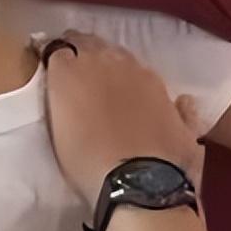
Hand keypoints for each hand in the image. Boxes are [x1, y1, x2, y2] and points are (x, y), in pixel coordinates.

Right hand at [43, 31, 201, 206]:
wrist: (139, 184)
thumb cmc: (85, 160)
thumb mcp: (59, 126)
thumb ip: (63, 94)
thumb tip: (67, 78)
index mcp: (75, 68)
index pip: (62, 46)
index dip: (60, 56)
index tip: (57, 66)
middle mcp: (112, 62)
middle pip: (96, 46)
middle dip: (88, 55)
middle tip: (83, 75)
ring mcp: (147, 78)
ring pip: (128, 61)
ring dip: (119, 70)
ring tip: (113, 91)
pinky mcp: (173, 99)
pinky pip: (161, 89)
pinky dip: (155, 95)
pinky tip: (157, 106)